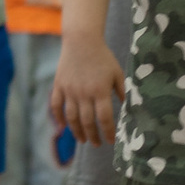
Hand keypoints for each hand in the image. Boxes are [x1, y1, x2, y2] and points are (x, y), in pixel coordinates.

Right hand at [49, 31, 123, 147]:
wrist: (82, 41)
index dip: (108, 132)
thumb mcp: (117, 73)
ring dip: (77, 132)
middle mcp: (83, 93)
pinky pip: (56, 106)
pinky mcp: (59, 86)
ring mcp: (69, 90)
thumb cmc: (103, 57)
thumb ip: (122, 92)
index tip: (111, 140)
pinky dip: (59, 118)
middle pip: (87, 122)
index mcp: (100, 91)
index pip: (105, 118)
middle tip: (97, 144)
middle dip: (93, 136)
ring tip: (83, 140)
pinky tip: (64, 126)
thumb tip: (128, 109)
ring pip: (72, 118)